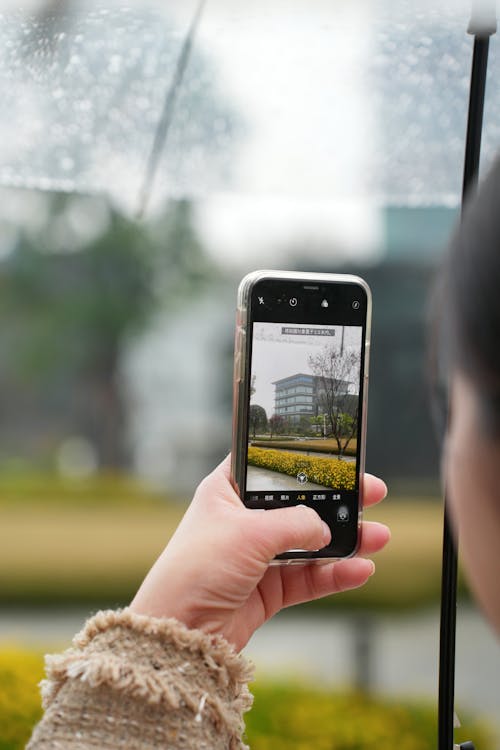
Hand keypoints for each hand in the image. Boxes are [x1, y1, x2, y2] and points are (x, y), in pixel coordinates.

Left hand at [130, 456, 389, 650]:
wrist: (178, 634)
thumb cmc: (197, 569)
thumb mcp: (249, 533)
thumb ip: (295, 524)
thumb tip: (325, 528)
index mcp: (227, 492)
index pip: (271, 468)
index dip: (304, 462)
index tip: (338, 460)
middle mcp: (243, 521)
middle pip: (299, 505)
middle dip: (337, 502)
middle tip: (371, 493)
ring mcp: (256, 557)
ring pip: (310, 544)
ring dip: (344, 541)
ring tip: (378, 537)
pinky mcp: (267, 590)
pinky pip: (308, 578)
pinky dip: (335, 574)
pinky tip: (360, 569)